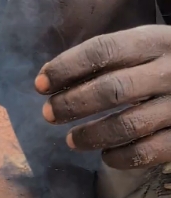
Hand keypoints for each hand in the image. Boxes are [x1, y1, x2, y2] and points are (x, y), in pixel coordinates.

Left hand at [37, 24, 170, 168]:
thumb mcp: (151, 45)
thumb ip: (112, 56)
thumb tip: (52, 78)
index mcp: (157, 40)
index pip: (103, 50)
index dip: (66, 67)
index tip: (40, 83)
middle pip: (112, 89)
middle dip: (72, 104)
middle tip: (49, 114)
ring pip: (128, 124)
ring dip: (91, 135)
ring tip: (71, 140)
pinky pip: (148, 152)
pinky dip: (121, 157)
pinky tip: (106, 155)